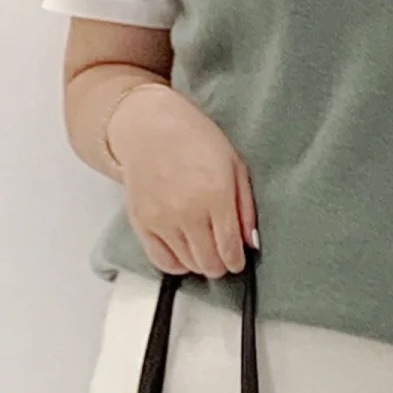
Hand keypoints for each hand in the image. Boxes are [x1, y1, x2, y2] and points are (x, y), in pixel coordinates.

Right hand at [106, 86, 257, 278]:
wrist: (150, 126)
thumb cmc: (195, 139)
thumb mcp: (234, 165)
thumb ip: (245, 207)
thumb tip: (251, 242)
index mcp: (216, 195)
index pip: (230, 247)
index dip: (236, 261)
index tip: (237, 262)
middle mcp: (188, 211)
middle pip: (209, 262)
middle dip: (220, 265)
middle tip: (223, 258)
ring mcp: (162, 219)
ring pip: (188, 264)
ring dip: (200, 264)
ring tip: (204, 252)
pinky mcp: (141, 222)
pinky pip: (161, 260)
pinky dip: (175, 264)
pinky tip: (183, 254)